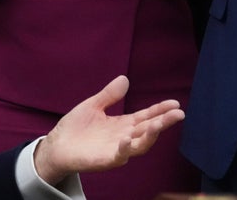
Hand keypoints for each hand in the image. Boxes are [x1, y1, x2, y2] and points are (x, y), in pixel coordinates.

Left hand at [33, 75, 183, 185]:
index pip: (146, 116)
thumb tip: (125, 78)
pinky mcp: (106, 159)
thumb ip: (109, 95)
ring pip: (141, 145)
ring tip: (159, 124)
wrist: (57, 145)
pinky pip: (120, 155)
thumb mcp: (93, 106)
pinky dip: (125, 148)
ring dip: (151, 135)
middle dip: (164, 121)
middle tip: (179, 113)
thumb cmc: (76, 127)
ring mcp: (117, 149)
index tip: (175, 103)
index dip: (160, 110)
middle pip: (148, 129)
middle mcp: (125, 137)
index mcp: (123, 124)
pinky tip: (127, 138)